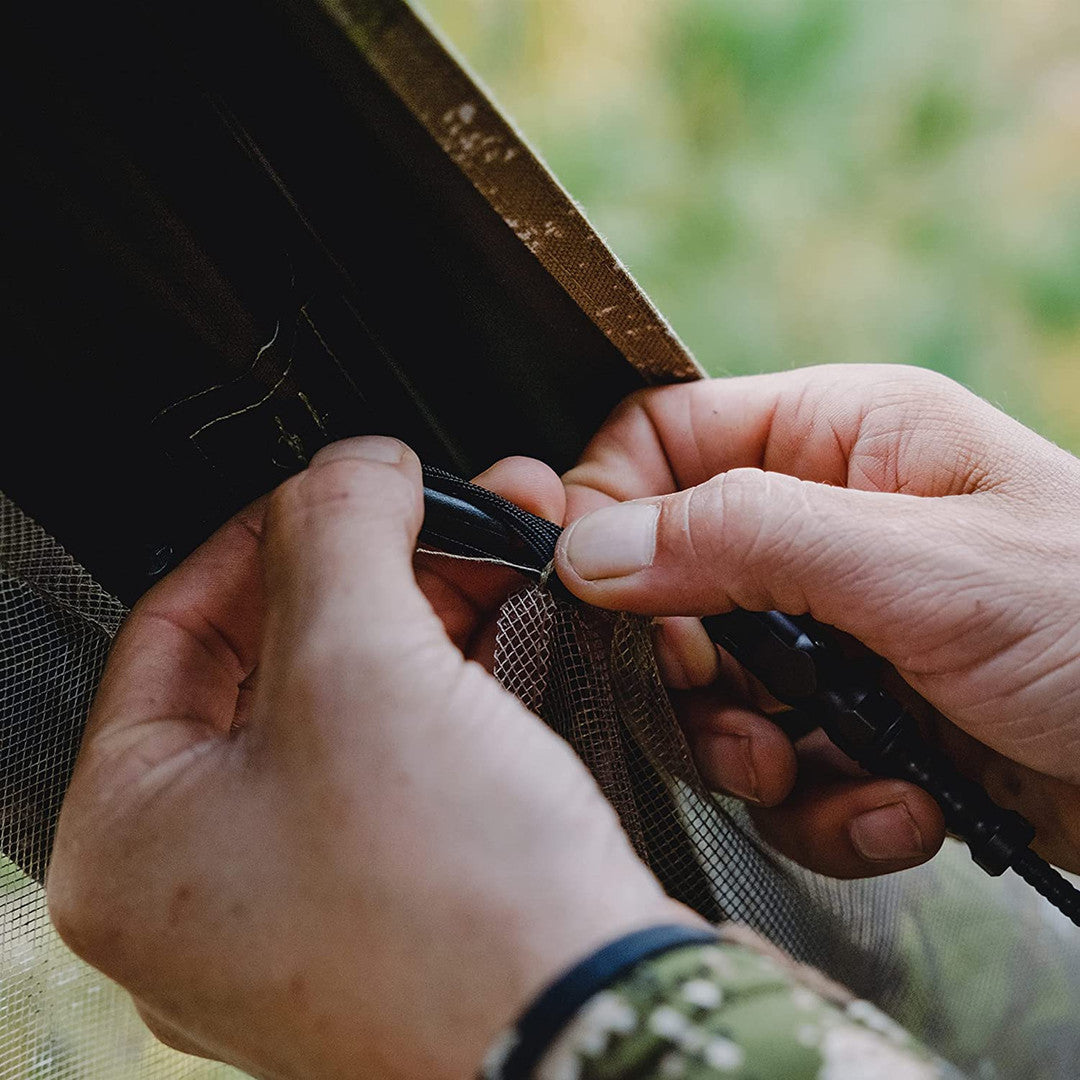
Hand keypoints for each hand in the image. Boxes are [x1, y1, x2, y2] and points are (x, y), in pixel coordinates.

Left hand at [46, 437, 691, 1079]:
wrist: (598, 1033)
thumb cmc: (453, 904)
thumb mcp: (363, 665)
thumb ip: (336, 530)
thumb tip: (348, 469)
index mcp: (131, 843)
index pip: (175, 625)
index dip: (268, 530)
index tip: (345, 483)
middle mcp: (202, 889)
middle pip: (276, 666)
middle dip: (374, 569)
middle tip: (440, 509)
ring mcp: (302, 905)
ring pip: (352, 710)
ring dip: (426, 616)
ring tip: (499, 550)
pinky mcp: (396, 909)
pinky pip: (405, 764)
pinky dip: (452, 688)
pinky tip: (510, 631)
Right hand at [557, 364, 1079, 876]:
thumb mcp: (924, 568)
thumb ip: (745, 541)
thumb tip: (588, 546)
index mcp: (835, 441)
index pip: (662, 439)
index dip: (611, 506)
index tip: (592, 591)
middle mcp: (822, 529)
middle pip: (667, 578)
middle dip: (685, 662)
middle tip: (728, 711)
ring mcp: (836, 632)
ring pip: (711, 687)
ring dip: (746, 750)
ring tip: (812, 772)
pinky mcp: (858, 723)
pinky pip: (778, 764)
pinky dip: (821, 806)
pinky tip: (897, 811)